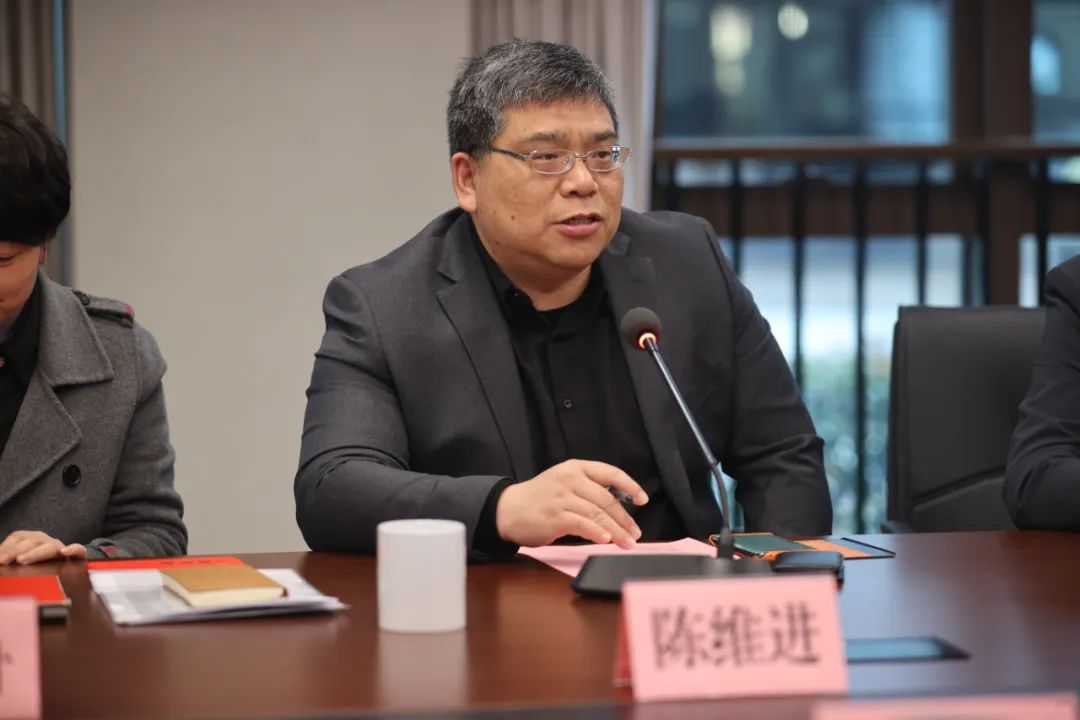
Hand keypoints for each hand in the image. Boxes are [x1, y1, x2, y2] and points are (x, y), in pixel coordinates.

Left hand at [0, 531, 86, 564]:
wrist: (68, 574)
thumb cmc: (38, 569)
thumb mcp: (20, 562)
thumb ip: (9, 560)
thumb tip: (0, 560)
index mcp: (32, 540)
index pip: (18, 538)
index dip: (7, 547)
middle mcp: (46, 541)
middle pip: (32, 542)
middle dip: (15, 551)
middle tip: (3, 561)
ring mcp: (61, 548)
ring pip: (50, 547)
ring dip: (36, 553)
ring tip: (23, 560)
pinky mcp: (77, 556)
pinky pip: (78, 550)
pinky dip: (73, 549)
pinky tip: (64, 552)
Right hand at [495, 459, 648, 548]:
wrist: (507, 510)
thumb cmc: (539, 499)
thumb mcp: (563, 483)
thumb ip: (588, 489)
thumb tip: (618, 508)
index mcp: (575, 468)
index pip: (610, 473)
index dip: (630, 486)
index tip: (642, 500)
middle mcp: (570, 479)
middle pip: (607, 499)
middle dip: (625, 519)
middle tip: (636, 534)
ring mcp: (562, 497)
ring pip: (598, 514)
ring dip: (616, 531)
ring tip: (627, 543)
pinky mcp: (555, 516)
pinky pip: (583, 524)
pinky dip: (597, 533)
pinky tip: (606, 540)